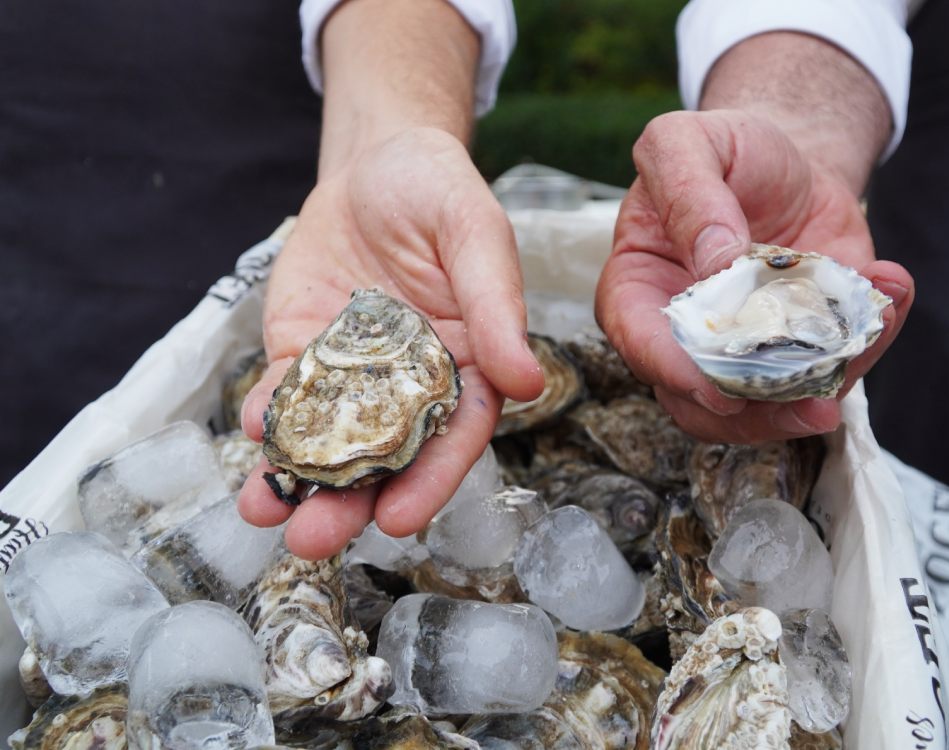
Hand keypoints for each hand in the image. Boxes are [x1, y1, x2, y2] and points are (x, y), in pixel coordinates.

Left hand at [237, 128, 542, 558]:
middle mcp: (409, 386)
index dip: (430, 481)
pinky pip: (285, 393)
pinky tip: (252, 431)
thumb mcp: (475, 235)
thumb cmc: (440, 192)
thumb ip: (497, 305)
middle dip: (348, 503)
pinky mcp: (303, 352)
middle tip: (313, 541)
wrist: (376, 162)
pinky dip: (267, 415)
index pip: (454, 437)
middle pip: (383, 458)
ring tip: (264, 512)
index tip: (399, 520)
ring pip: (326, 440)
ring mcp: (351, 375)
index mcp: (466, 368)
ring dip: (294, 481)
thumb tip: (527, 383)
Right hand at [596, 109, 913, 442]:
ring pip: (774, 403)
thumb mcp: (685, 142)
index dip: (674, 374)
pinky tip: (890, 286)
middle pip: (705, 404)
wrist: (787, 161)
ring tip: (875, 322)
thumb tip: (714, 262)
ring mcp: (746, 350)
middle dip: (762, 415)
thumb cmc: (723, 151)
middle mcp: (686, 337)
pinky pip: (830, 367)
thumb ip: (687, 191)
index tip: (718, 389)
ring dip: (831, 380)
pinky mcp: (801, 347)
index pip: (641, 346)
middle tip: (816, 402)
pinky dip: (871, 339)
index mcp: (638, 292)